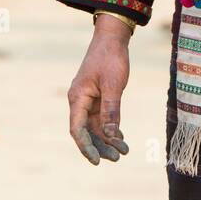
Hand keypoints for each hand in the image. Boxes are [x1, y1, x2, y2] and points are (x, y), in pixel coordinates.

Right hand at [67, 21, 130, 164]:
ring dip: (107, 140)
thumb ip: (111, 111)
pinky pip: (101, 119)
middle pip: (86, 131)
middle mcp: (80, 101)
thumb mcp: (113, 85)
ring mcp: (89, 100)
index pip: (77, 129)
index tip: (96, 161)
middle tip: (117, 157)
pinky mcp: (98, 97)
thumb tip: (110, 136)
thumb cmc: (110, 58)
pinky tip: (121, 138)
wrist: (112, 38)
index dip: (85, 147)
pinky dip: (110, 129)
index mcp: (78, 98)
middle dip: (100, 146)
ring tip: (123, 151)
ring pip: (95, 127)